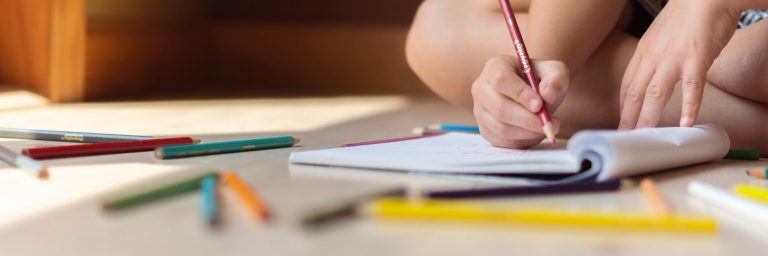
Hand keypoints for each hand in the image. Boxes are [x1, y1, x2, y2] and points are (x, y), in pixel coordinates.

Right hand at [472, 56, 568, 147]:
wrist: (532, 96)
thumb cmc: (540, 80)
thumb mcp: (554, 72)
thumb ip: (556, 78)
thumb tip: (548, 94)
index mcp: (496, 66)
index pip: (501, 79)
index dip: (520, 93)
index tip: (539, 105)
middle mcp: (482, 88)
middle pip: (499, 108)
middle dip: (527, 119)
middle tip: (548, 123)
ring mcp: (480, 110)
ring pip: (501, 128)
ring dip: (527, 131)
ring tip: (545, 127)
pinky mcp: (485, 129)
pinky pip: (501, 141)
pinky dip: (521, 140)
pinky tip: (533, 132)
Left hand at [619, 0, 741, 128]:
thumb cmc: (686, 17)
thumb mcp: (659, 38)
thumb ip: (654, 58)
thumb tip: (652, 79)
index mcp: (644, 52)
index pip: (627, 86)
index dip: (623, 108)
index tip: (622, 124)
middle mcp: (653, 57)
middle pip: (635, 93)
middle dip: (629, 118)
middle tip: (626, 138)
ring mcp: (674, 58)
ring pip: (656, 93)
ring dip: (649, 117)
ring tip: (646, 136)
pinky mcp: (697, 58)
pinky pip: (692, 86)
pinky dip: (689, 106)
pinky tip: (687, 123)